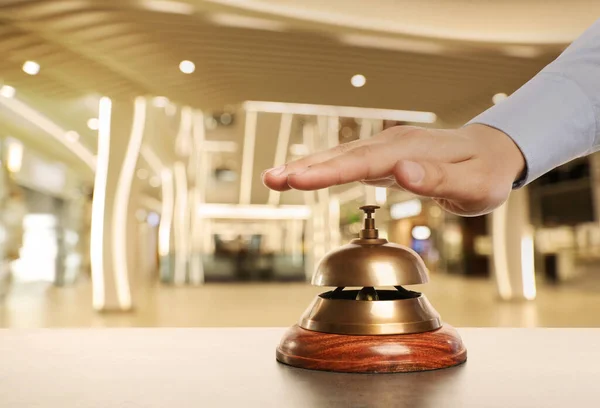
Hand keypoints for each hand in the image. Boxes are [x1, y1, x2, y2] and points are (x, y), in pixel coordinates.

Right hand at [262, 124, 524, 215]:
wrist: (494, 152)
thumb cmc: (485, 173)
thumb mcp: (473, 184)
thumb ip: (438, 180)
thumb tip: (401, 173)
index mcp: (410, 151)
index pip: (362, 163)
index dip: (328, 173)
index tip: (298, 181)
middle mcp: (392, 144)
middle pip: (342, 156)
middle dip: (305, 168)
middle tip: (271, 180)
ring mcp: (386, 147)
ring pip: (340, 156)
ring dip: (306, 167)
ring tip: (274, 178)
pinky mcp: (384, 154)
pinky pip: (348, 160)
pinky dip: (322, 166)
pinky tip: (303, 173)